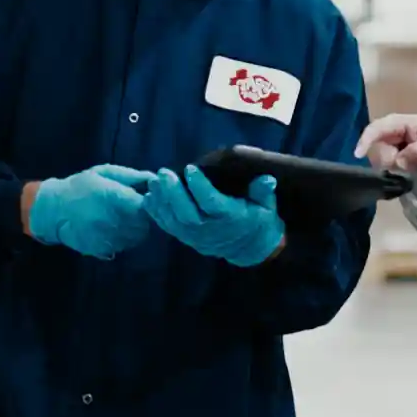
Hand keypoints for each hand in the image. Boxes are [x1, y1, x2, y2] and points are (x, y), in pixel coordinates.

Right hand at [26, 165, 158, 259]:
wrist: (53, 209)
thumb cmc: (81, 186)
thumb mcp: (104, 173)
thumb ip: (131, 176)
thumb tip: (154, 178)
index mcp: (115, 197)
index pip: (146, 206)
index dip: (149, 204)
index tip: (144, 201)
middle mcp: (113, 220)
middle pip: (144, 225)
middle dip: (144, 218)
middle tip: (134, 212)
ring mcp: (107, 237)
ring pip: (135, 238)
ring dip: (135, 231)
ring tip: (122, 221)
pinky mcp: (101, 250)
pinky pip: (122, 247)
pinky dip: (123, 240)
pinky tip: (112, 231)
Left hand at [144, 165, 285, 266]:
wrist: (249, 248)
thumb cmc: (257, 219)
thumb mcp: (266, 206)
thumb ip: (264, 192)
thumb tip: (267, 179)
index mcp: (231, 217)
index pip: (212, 203)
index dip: (200, 187)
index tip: (190, 168)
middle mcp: (210, 229)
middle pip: (188, 214)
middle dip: (173, 193)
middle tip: (163, 173)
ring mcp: (196, 236)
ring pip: (174, 221)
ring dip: (161, 201)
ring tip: (153, 182)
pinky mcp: (186, 238)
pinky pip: (168, 227)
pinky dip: (156, 213)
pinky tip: (148, 197)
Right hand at [355, 114, 416, 171]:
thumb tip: (399, 162)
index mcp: (397, 122)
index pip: (375, 128)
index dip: (365, 140)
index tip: (358, 155)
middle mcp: (387, 133)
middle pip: (376, 149)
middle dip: (390, 159)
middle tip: (411, 161)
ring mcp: (386, 146)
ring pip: (379, 161)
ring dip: (394, 166)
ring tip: (413, 162)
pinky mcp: (387, 158)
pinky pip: (384, 168)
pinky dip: (395, 171)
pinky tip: (408, 167)